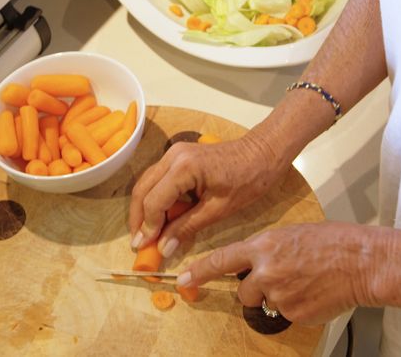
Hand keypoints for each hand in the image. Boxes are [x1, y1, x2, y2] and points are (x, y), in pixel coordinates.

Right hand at [128, 130, 286, 256]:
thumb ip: (187, 227)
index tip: (145, 248)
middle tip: (139, 243)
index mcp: (183, 168)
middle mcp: (172, 156)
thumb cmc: (248, 180)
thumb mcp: (218, 209)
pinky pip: (158, 178)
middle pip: (142, 190)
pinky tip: (160, 217)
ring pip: (146, 183)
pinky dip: (155, 198)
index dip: (148, 227)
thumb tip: (163, 249)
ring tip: (146, 233)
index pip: (153, 201)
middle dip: (138, 219)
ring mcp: (174, 153)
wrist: (263, 153)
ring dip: (144, 208)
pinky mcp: (178, 155)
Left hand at [178, 222, 400, 323]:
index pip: (222, 260)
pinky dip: (296, 306)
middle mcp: (266, 271)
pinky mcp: (293, 313)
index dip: (200, 272)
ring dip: (277, 297)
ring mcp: (279, 294)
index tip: (183, 280)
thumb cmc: (333, 243)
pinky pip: (285, 314)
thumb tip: (255, 266)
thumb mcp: (291, 234)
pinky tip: (313, 292)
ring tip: (303, 282)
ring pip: (265, 303)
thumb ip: (267, 251)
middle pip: (243, 291)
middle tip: (284, 276)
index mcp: (264, 246)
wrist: (361, 262)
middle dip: (256, 288)